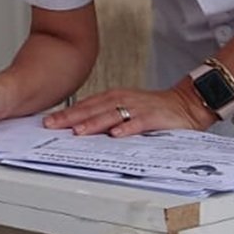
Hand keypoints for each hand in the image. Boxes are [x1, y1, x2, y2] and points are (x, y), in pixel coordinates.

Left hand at [43, 83, 216, 137]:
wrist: (186, 103)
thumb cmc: (153, 108)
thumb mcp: (125, 109)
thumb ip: (105, 117)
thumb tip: (79, 128)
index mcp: (114, 98)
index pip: (85, 105)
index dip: (66, 113)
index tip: (47, 121)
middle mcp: (123, 100)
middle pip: (93, 109)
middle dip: (71, 118)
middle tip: (52, 125)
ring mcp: (137, 108)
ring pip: (111, 115)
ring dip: (93, 123)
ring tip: (77, 131)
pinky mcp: (153, 117)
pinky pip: (138, 123)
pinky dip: (126, 129)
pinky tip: (115, 135)